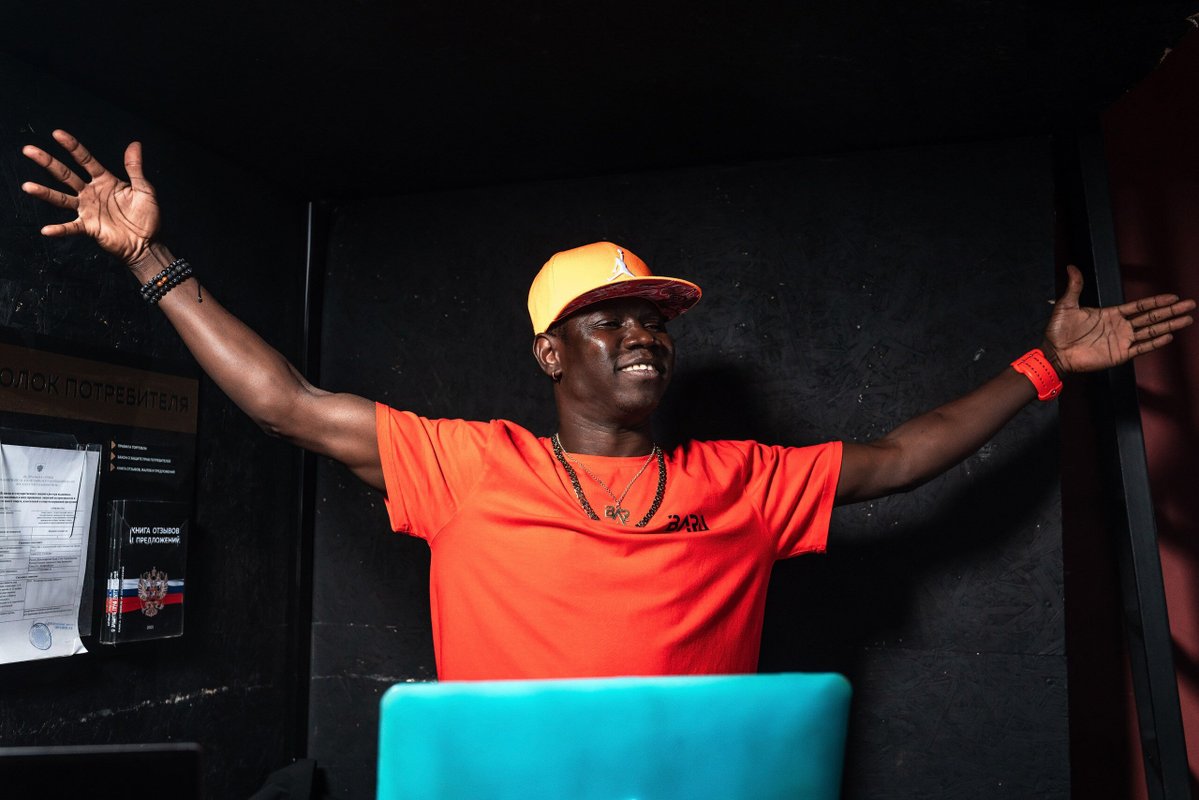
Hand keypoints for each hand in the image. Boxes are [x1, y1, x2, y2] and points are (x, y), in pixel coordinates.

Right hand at [21, 129, 158, 265]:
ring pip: (61, 198)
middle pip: (65, 175)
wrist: (147, 243)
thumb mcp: (144, 189)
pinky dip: (59, 229)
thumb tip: (135, 144)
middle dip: (48, 162)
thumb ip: (135, 168)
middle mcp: (91, 193)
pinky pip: (71, 227)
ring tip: (27, 186)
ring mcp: (87, 210)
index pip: (84, 160)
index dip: (72, 147)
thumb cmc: (147, 217)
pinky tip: (47, 230)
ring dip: (44, 193)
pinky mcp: (89, 227)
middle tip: (29, 150)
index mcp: (104, 180)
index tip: (57, 134)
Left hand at [1043, 264, 1194, 372]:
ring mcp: (1121, 341)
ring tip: (1187, 319)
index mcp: (1111, 315)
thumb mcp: (1067, 304)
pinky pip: (1141, 348)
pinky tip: (1169, 336)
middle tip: (1190, 305)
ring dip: (1169, 325)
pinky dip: (1155, 342)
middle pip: (1151, 317)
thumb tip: (1072, 267)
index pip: (1139, 306)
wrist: (1054, 352)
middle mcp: (1120, 327)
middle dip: (1171, 311)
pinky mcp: (1119, 354)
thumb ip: (1075, 286)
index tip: (1173, 296)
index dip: (1156, 302)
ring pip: (1151, 331)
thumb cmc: (1059, 331)